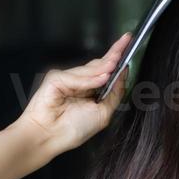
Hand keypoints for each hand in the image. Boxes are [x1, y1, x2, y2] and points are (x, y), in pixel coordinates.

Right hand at [14, 32, 130, 156]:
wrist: (50, 136)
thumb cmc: (74, 129)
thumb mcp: (103, 112)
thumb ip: (114, 93)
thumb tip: (124, 74)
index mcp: (90, 89)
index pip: (105, 70)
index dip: (117, 58)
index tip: (128, 43)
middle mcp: (79, 82)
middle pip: (99, 64)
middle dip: (114, 55)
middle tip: (125, 41)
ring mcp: (67, 78)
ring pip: (90, 69)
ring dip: (105, 67)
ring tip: (116, 63)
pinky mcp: (56, 79)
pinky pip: (77, 78)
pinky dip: (89, 80)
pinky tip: (102, 79)